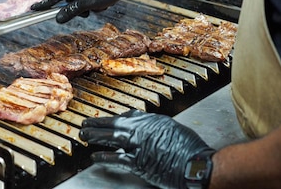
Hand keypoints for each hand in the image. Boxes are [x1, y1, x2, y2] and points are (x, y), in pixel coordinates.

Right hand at [30, 0, 137, 22]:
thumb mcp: (86, 3)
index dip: (44, 4)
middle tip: (87, 11)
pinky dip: (95, 1)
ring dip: (88, 6)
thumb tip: (58, 18)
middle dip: (78, 8)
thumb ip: (71, 11)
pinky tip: (105, 2)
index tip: (33, 8)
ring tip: (100, 5)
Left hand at [79, 109, 214, 188]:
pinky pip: (116, 158)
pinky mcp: (137, 162)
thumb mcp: (172, 128)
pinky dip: (104, 157)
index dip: (115, 119)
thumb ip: (155, 126)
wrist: (196, 165)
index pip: (128, 116)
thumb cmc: (190, 148)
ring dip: (95, 135)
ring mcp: (138, 145)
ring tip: (84, 135)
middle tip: (85, 123)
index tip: (107, 120)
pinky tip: (94, 156)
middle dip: (97, 123)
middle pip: (114, 123)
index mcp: (151, 120)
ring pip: (110, 137)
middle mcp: (142, 129)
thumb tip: (146, 127)